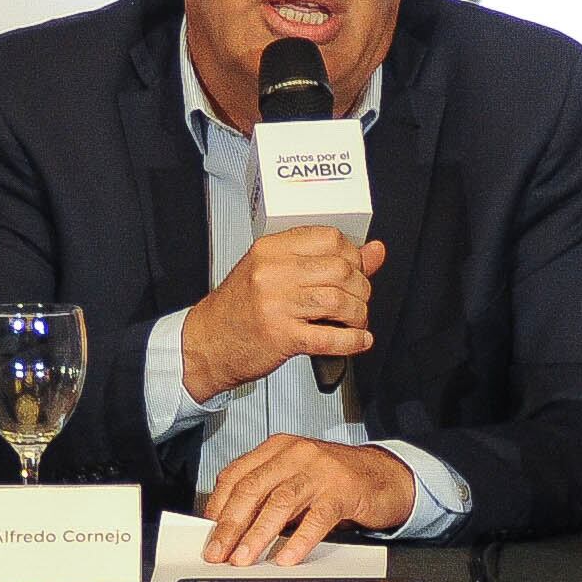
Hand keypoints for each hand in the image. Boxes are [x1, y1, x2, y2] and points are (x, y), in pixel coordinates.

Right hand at [178, 224, 385, 401]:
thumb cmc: (240, 308)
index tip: (355, 270)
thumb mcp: (275, 273)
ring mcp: (276, 304)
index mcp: (270, 250)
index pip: (329, 238)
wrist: (206, 343)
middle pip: (339, 269)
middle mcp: (272, 272)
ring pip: (338, 301)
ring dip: (358, 314)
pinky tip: (359, 340)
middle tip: (358, 299)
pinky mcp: (281, 336)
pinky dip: (352, 341)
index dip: (352, 255)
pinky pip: (329, 337)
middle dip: (360, 288)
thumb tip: (375, 250)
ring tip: (356, 321)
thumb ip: (324, 260)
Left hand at [199, 433, 416, 563]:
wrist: (382, 475)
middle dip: (231, 525)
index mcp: (277, 448)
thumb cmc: (333, 481)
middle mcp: (296, 453)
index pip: (236, 475)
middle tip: (218, 553)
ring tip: (244, 558)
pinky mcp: (343, 490)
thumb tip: (229, 529)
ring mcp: (320, 470)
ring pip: (280, 502)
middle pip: (252, 488)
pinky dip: (299, 540)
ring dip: (257, 534)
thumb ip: (266, 495)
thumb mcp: (294, 478)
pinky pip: (316, 518)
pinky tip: (287, 558)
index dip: (217, 506)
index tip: (208, 534)